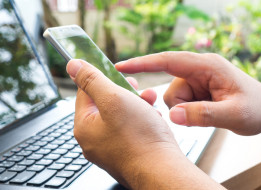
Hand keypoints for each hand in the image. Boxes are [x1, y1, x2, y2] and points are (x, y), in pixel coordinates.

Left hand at [66, 59, 181, 186]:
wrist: (162, 170)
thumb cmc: (140, 138)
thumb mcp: (114, 98)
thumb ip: (92, 80)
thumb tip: (73, 65)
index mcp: (84, 126)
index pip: (85, 93)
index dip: (101, 78)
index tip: (116, 72)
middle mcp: (94, 140)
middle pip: (104, 105)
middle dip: (123, 92)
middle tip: (135, 86)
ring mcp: (110, 149)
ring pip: (120, 116)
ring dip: (135, 104)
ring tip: (150, 101)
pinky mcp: (126, 153)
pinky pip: (130, 130)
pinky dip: (141, 120)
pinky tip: (153, 118)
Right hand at [116, 51, 260, 135]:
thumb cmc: (257, 108)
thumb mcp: (234, 115)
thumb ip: (204, 115)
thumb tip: (173, 115)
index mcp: (208, 66)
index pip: (169, 61)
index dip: (143, 63)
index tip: (122, 66)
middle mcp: (200, 69)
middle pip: (170, 86)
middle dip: (180, 105)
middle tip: (199, 115)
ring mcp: (198, 80)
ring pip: (173, 98)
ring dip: (186, 111)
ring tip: (209, 113)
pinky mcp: (197, 90)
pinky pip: (180, 103)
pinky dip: (188, 112)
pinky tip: (206, 113)